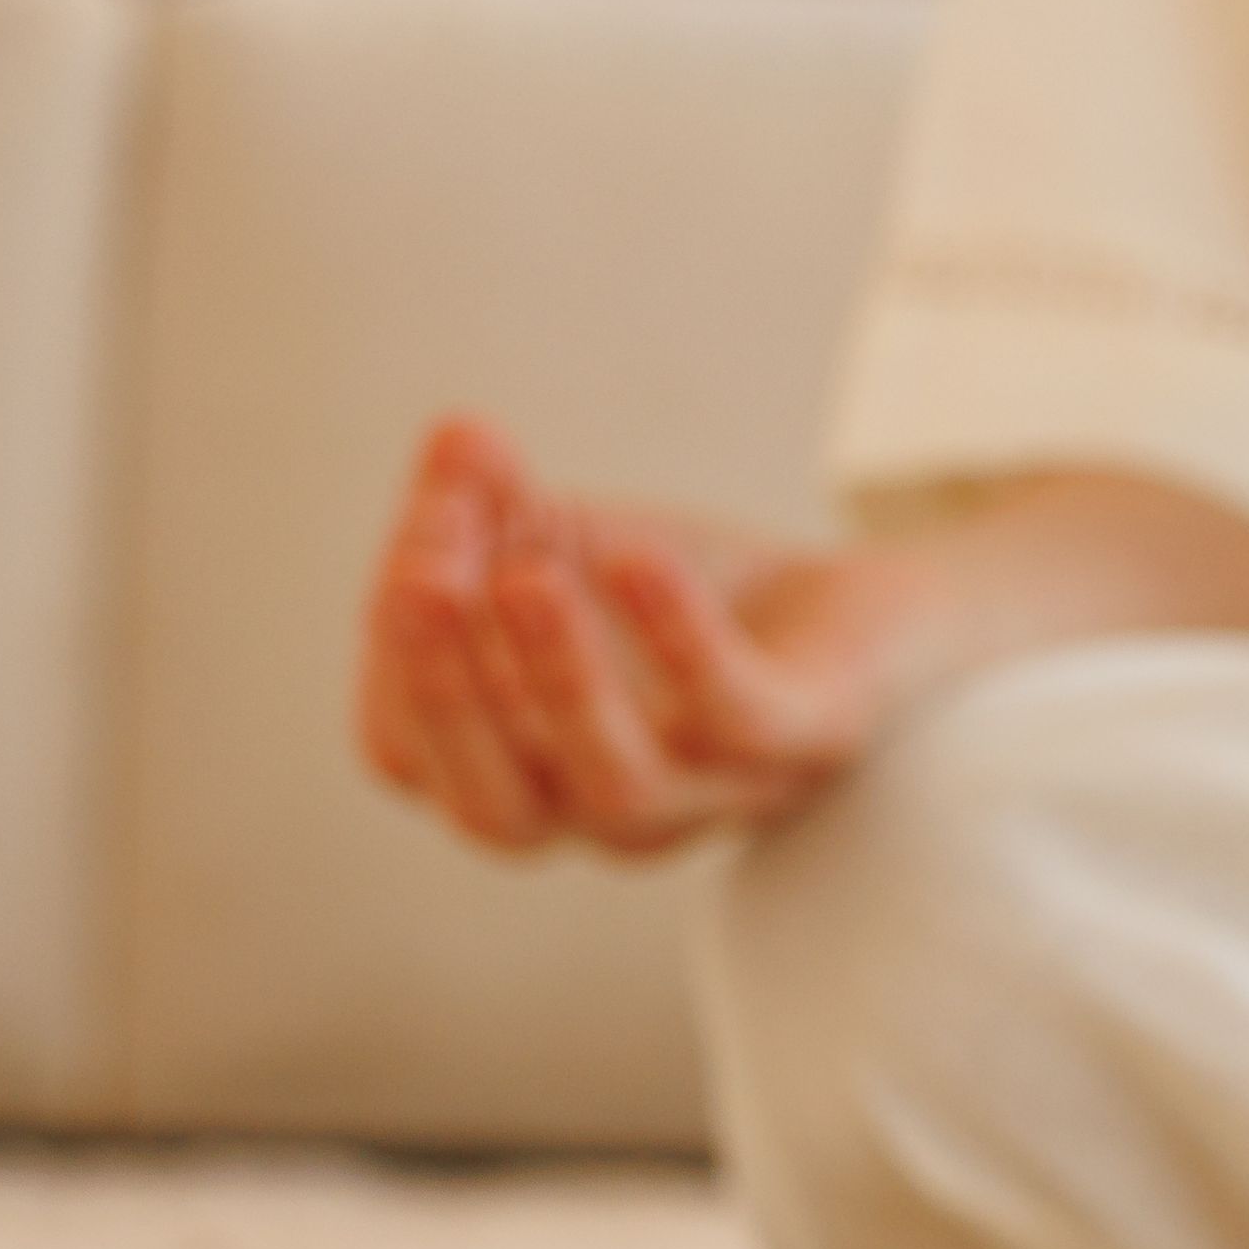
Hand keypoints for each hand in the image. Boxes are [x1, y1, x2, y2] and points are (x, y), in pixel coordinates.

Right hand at [359, 417, 885, 857]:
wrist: (851, 605)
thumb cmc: (672, 598)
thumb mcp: (550, 541)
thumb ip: (482, 501)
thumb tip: (456, 436)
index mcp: (520, 776)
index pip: (409, 751)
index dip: (396, 648)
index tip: (424, 527)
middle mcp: (606, 812)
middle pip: (496, 811)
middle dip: (445, 696)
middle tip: (424, 581)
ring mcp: (716, 794)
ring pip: (621, 790)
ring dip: (561, 680)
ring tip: (526, 575)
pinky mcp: (812, 746)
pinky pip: (739, 716)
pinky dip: (682, 640)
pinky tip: (637, 561)